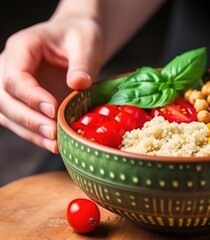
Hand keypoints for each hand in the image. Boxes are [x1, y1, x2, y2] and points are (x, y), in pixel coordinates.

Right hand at [0, 18, 102, 152]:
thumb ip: (82, 63)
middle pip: (4, 98)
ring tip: (54, 145)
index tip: (53, 109)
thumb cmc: (80, 36)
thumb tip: (78, 85)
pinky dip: (34, 135)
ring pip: (7, 114)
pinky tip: (53, 144)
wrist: (78, 41)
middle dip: (27, 119)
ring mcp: (14, 86)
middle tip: (53, 133)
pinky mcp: (24, 101)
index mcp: (22, 48)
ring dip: (29, 131)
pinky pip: (20, 121)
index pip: (15, 76)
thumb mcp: (86, 42)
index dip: (31, 96)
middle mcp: (10, 66)